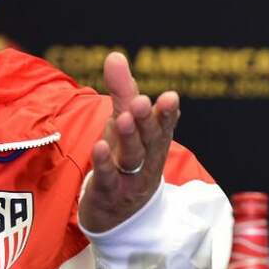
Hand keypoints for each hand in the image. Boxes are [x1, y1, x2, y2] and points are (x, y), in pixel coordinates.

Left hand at [78, 52, 179, 232]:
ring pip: (132, 158)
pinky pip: (108, 178)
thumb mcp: (123, 123)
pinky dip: (104, 163)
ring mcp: (129, 179)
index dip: (167, 112)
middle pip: (149, 139)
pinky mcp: (109, 193)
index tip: (170, 97)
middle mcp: (146, 159)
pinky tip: (98, 147)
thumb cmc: (123, 158)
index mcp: (153, 141)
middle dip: (147, 120)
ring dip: (129, 138)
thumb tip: (115, 55)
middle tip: (142, 102)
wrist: (116, 213)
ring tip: (122, 119)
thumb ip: (121, 91)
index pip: (164, 125)